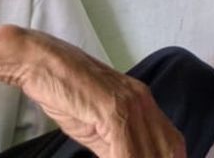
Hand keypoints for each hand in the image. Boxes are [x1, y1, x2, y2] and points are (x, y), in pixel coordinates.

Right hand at [13, 28, 185, 157]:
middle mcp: (144, 102)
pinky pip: (126, 148)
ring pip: (149, 152)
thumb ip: (115, 147)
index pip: (172, 143)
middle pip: (168, 148)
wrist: (41, 63)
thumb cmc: (65, 93)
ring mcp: (130, 104)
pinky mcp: (112, 109)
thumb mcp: (97, 127)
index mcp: (144, 104)